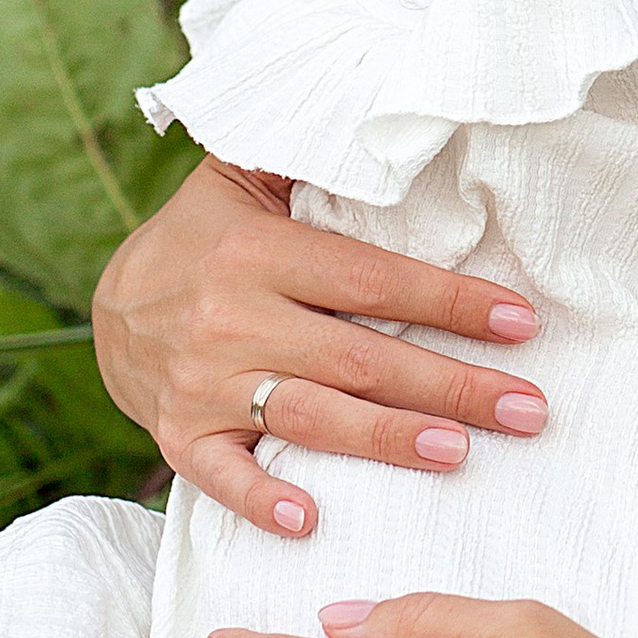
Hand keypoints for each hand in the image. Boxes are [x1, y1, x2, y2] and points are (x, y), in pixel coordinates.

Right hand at [91, 157, 551, 541]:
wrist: (109, 306)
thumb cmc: (207, 238)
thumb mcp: (244, 179)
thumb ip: (309, 154)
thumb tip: (391, 117)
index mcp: (257, 253)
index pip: (372, 281)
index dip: (450, 302)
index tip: (520, 323)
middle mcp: (230, 319)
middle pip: (359, 359)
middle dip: (451, 386)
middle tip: (528, 409)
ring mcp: (202, 384)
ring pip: (310, 419)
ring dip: (388, 439)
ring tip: (459, 452)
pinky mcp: (180, 436)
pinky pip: (221, 476)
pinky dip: (262, 499)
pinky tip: (312, 520)